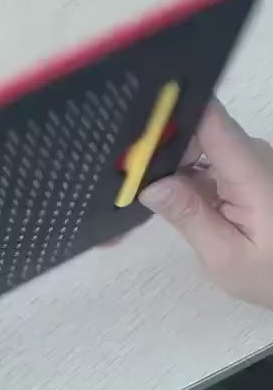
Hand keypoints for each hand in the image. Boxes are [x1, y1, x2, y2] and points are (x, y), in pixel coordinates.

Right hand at [139, 99, 272, 308]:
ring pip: (197, 146)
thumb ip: (189, 217)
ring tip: (145, 194)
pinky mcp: (242, 170)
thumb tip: (151, 186)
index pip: (209, 120)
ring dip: (169, 166)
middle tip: (130, 182)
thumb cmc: (269, 271)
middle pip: (196, 131)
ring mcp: (247, 160)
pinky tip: (170, 199)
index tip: (135, 136)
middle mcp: (251, 155)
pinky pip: (204, 160)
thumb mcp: (224, 256)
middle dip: (160, 151)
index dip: (171, 118)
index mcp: (250, 172)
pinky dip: (182, 176)